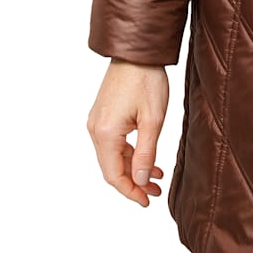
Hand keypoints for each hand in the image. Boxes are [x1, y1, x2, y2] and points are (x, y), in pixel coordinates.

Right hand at [87, 60, 168, 206]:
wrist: (137, 52)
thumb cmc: (146, 80)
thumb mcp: (153, 120)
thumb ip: (145, 153)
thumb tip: (139, 182)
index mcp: (105, 133)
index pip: (113, 175)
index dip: (130, 192)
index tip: (147, 201)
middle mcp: (95, 130)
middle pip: (111, 168)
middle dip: (133, 182)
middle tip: (156, 191)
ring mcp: (97, 122)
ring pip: (113, 156)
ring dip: (133, 168)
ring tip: (157, 176)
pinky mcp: (103, 115)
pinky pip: (114, 143)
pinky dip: (129, 153)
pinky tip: (147, 157)